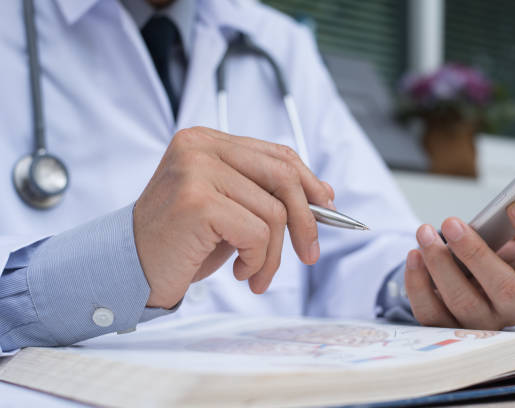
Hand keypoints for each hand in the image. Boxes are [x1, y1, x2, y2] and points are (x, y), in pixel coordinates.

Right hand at [133, 127, 333, 308]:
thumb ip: (267, 193)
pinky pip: (256, 233)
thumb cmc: (182, 240)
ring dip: (274, 254)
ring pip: (273, 212)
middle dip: (306, 219)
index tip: (326, 207)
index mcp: (207, 141)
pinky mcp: (197, 201)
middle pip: (282, 176)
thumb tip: (323, 193)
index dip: (309, 181)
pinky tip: (240, 271)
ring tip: (256, 272)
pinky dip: (258, 260)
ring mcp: (196, 170)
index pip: (276, 154)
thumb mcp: (230, 208)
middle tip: (309, 254)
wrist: (130, 268)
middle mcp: (199, 147)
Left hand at [405, 192, 514, 329]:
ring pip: (462, 300)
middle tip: (452, 222)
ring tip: (424, 232)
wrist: (467, 293)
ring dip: (440, 263)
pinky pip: (430, 311)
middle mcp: (513, 308)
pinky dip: (418, 283)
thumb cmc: (495, 263)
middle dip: (475, 252)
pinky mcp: (446, 327)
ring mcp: (479, 322)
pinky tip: (413, 256)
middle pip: (502, 287)